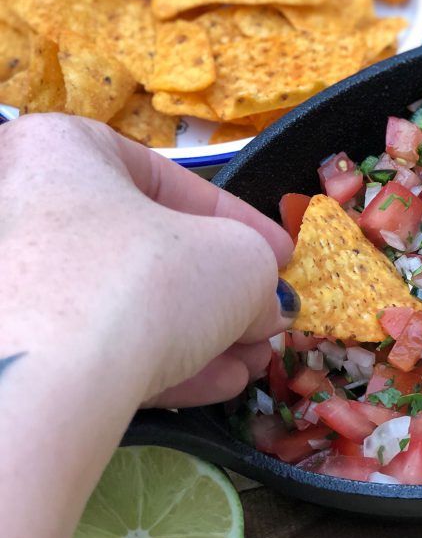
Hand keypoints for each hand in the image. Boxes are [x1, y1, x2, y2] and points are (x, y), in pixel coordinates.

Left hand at [0, 113, 293, 406]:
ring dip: (196, 335)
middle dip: (219, 291)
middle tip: (263, 319)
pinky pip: (90, 348)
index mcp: (63, 150)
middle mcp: (19, 205)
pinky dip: (151, 363)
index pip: (171, 181)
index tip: (279, 258)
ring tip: (249, 363)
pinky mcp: (10, 351)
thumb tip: (266, 306)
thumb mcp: (239, 261)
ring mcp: (8, 281)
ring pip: (121, 304)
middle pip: (146, 249)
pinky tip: (211, 387)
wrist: (42, 379)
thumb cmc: (144, 280)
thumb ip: (261, 272)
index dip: (242, 224)